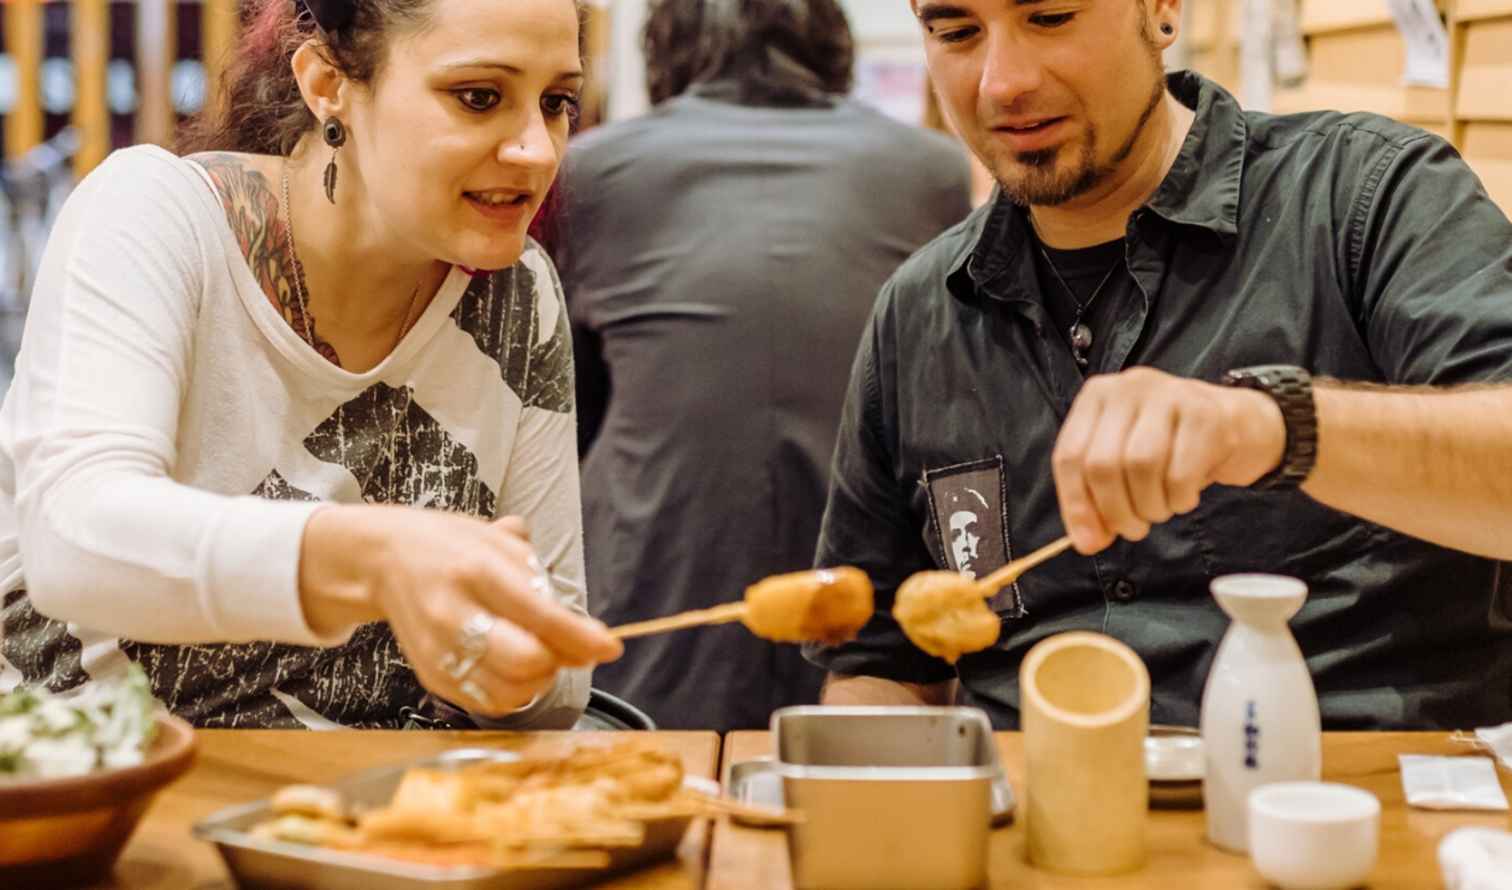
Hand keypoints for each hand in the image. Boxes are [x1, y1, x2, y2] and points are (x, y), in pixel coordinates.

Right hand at [299, 506, 622, 716]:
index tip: (611, 646)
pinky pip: (487, 701)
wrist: (384, 559)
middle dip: (558, 660)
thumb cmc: (453, 547)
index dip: (581, 637)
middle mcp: (453, 614)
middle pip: (524, 661)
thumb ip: (542, 582)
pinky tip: (515, 669)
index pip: (539, 615)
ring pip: (508, 690)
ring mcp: (438, 650)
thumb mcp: (499, 544)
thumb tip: (585, 630)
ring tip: (540, 656)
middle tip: (567, 647)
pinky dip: (513, 693)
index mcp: (477, 571)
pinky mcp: (430, 676)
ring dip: (538, 680)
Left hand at [1051, 367, 1284, 554]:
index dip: (1076, 505)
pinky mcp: (1205, 414)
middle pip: (1102, 463)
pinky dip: (1179, 499)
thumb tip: (1086, 541)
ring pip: (1141, 466)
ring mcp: (1169, 394)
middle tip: (1133, 530)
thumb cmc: (1172, 447)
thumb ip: (1098, 499)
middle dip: (1115, 511)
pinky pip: (1180, 473)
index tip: (1089, 542)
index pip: (1069, 456)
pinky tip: (1184, 497)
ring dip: (1150, 506)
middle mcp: (1128, 387)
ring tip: (1160, 511)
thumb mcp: (1125, 464)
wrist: (1239, 425)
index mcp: (1097, 397)